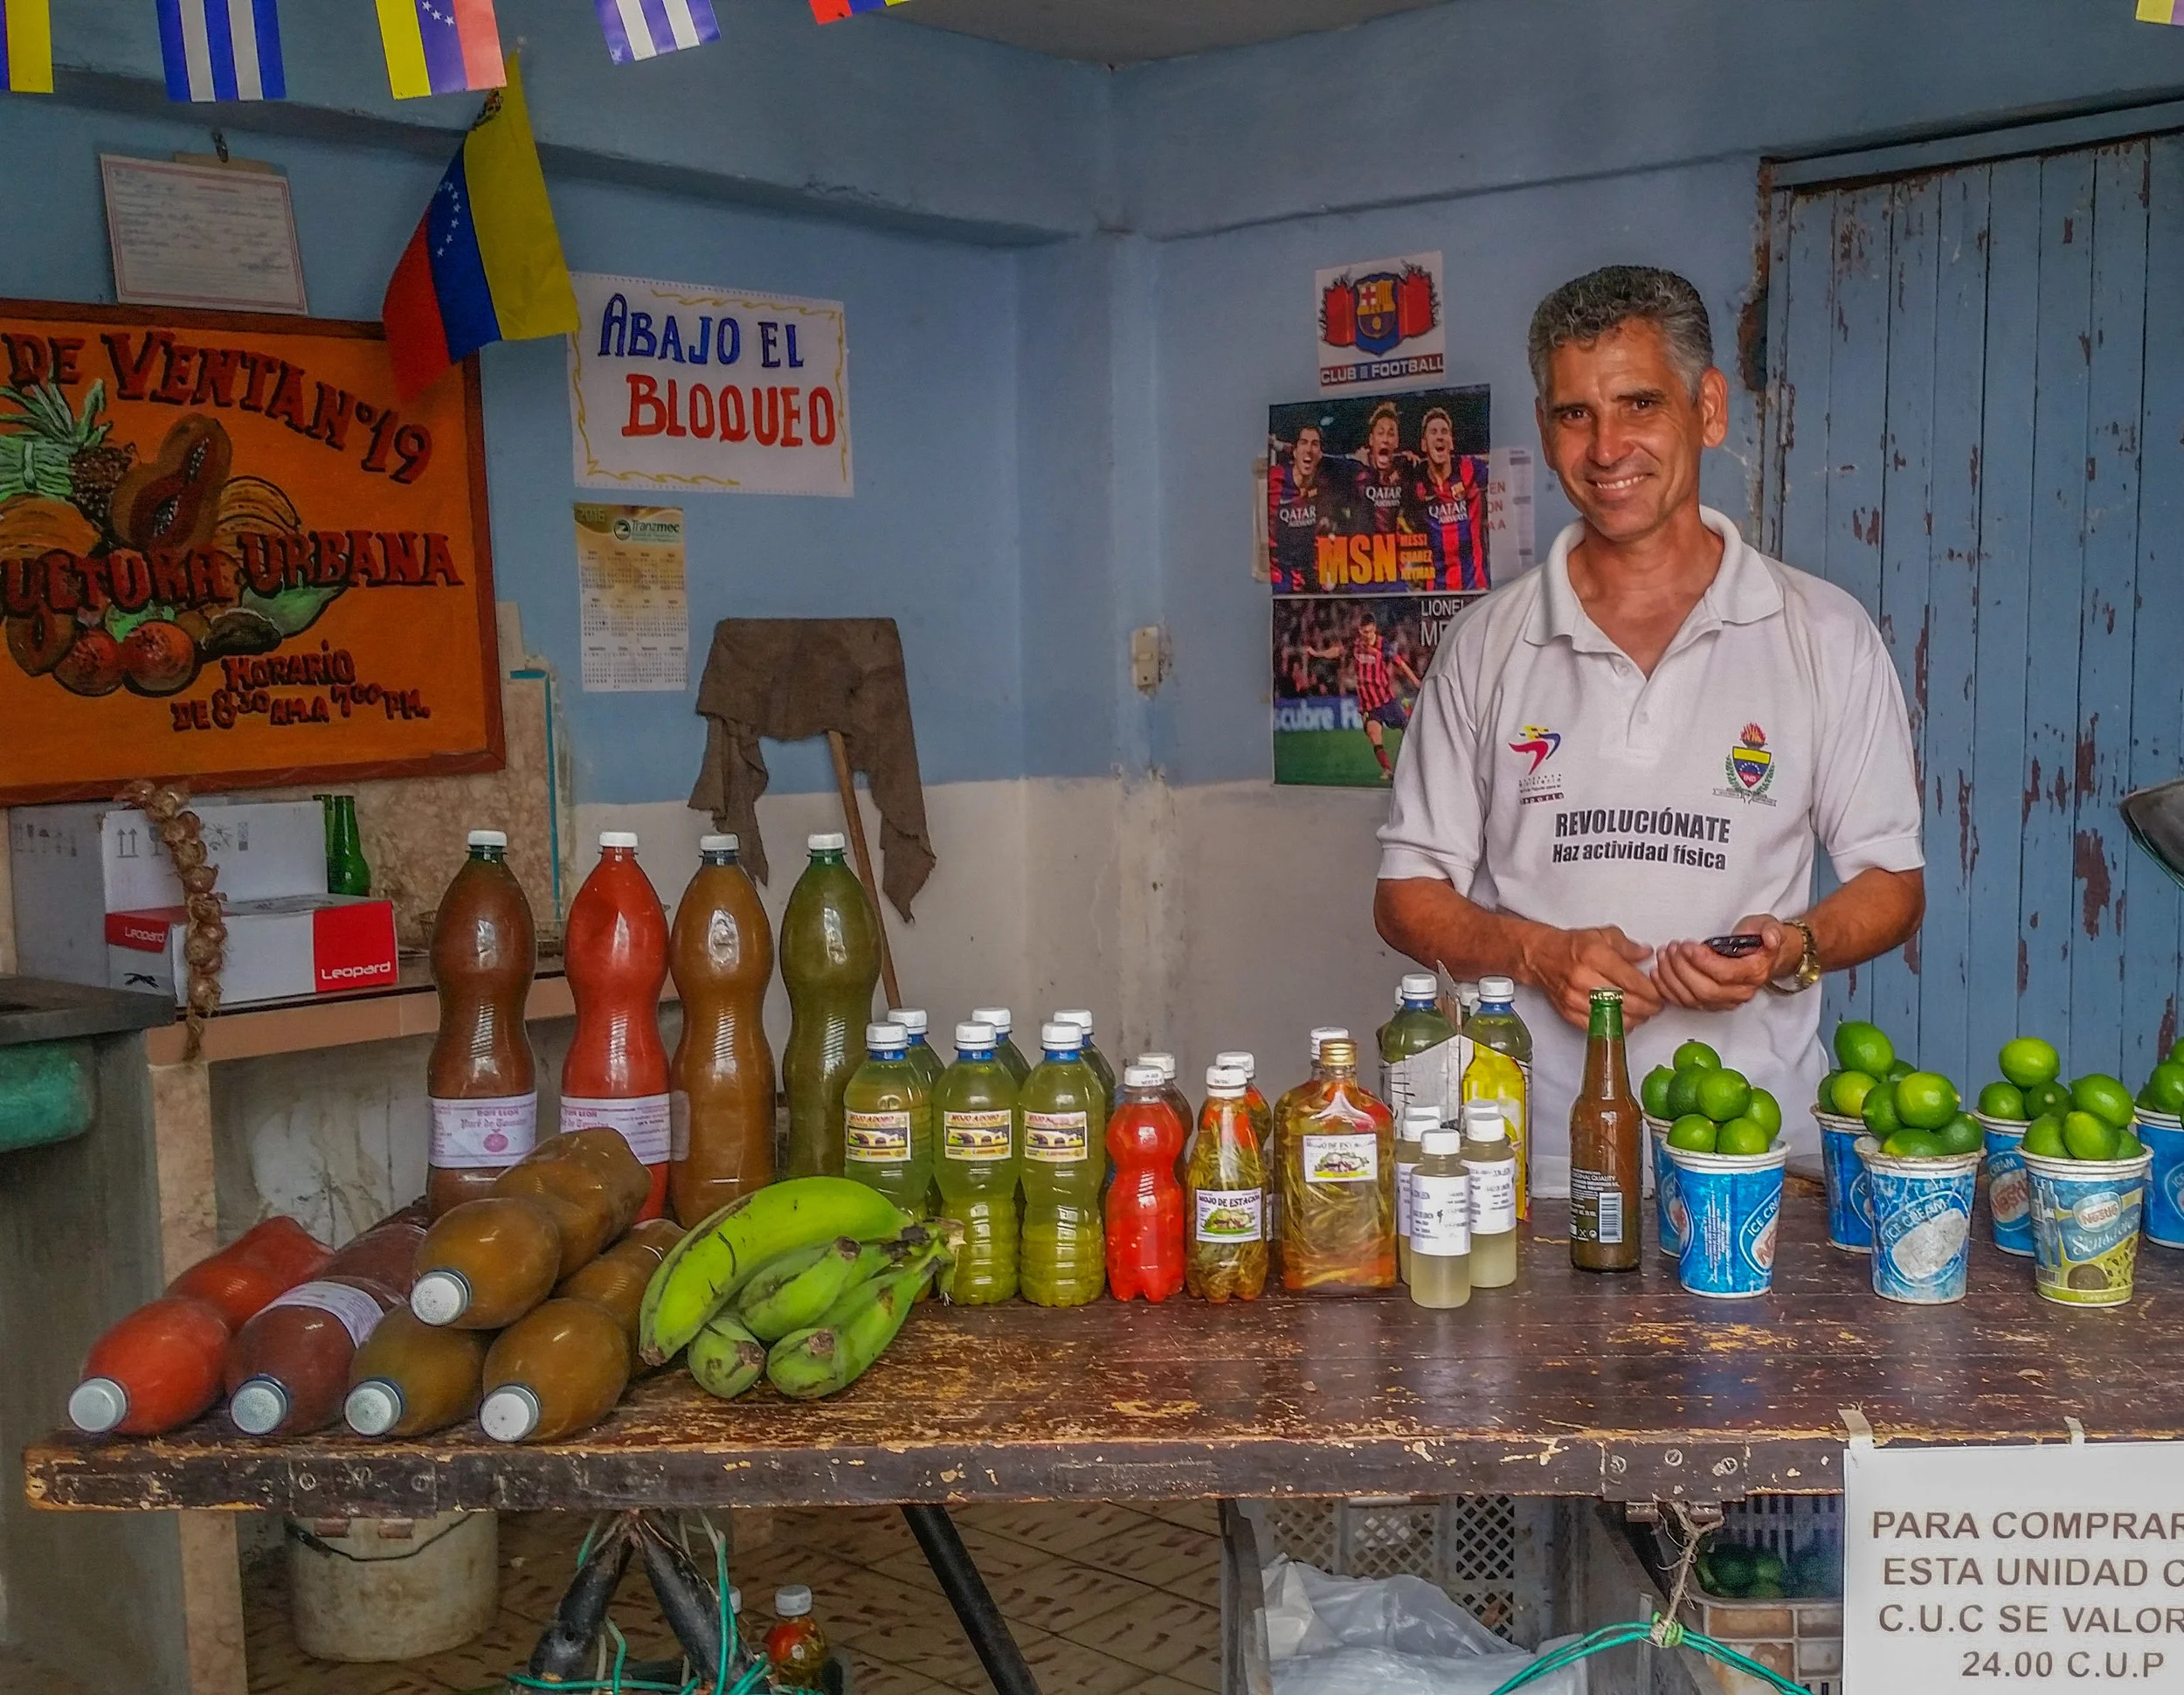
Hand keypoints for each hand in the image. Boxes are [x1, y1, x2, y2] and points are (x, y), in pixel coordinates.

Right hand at [1519, 924, 1662, 1029]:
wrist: (1540, 956)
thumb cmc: (1571, 946)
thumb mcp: (1602, 935)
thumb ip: (1627, 946)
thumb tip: (1646, 954)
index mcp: (1594, 956)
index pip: (1632, 981)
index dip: (1652, 991)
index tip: (1659, 993)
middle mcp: (1584, 978)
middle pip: (1626, 1002)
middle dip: (1648, 1007)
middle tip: (1656, 1005)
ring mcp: (1575, 998)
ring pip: (1614, 1017)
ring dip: (1635, 1018)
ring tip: (1642, 1012)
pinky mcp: (1569, 1012)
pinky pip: (1599, 1026)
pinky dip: (1615, 1025)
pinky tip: (1623, 1018)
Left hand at [1652, 915, 1791, 1012]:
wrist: (1762, 957)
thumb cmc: (1759, 942)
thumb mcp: (1769, 927)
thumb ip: (1770, 931)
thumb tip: (1770, 939)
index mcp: (1754, 974)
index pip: (1725, 974)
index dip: (1703, 961)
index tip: (1688, 946)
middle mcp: (1740, 992)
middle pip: (1705, 990)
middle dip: (1682, 968)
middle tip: (1672, 949)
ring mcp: (1723, 1001)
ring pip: (1692, 998)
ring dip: (1671, 977)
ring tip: (1664, 955)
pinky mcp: (1709, 1004)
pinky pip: (1684, 1003)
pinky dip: (1667, 989)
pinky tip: (1658, 974)